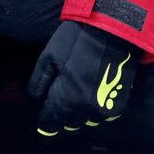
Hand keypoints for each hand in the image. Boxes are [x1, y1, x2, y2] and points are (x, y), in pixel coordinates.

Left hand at [28, 20, 137, 134]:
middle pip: (70, 123)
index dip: (46, 122)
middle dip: (63, 115)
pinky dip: (97, 109)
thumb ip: (39, 81)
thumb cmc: (76, 40)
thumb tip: (34, 99)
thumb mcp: (49, 55)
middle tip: (62, 99)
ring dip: (81, 113)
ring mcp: (104, 108)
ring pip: (87, 121)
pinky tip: (95, 93)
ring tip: (79, 95)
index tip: (44, 121)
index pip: (52, 121)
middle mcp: (85, 109)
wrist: (111, 31)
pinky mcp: (119, 104)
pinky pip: (104, 116)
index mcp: (67, 98)